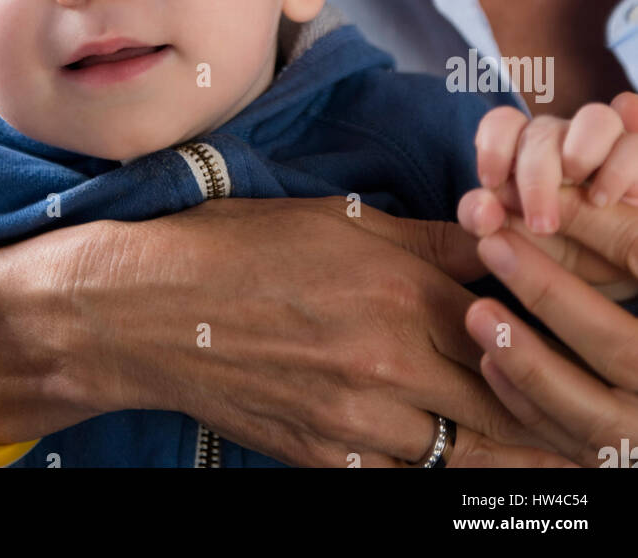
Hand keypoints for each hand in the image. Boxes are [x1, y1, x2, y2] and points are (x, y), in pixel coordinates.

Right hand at [110, 196, 575, 466]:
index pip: (508, 324)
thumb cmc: (241, 247)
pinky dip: (428, 461)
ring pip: (465, 451)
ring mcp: (360, 421)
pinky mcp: (327, 459)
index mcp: (400, 291)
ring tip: (502, 420)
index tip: (543, 328)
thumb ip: (428, 237)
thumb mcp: (339, 219)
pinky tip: (431, 437)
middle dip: (532, 394)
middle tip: (543, 387)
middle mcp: (391, 364)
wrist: (150, 311)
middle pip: (503, 399)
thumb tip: (495, 236)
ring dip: (494, 438)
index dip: (535, 327)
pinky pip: (404, 475)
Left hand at [458, 91, 637, 237]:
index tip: (491, 182)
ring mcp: (611, 147)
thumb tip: (480, 207)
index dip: (494, 143)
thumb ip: (484, 220)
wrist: (625, 276)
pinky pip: (635, 143)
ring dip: (584, 152)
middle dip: (538, 174)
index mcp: (530, 155)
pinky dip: (623, 164)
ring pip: (597, 118)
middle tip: (541, 224)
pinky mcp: (637, 159)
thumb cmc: (563, 252)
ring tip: (590, 199)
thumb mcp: (519, 245)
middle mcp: (569, 142)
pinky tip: (612, 196)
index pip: (505, 123)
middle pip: (545, 129)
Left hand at [463, 185, 637, 466]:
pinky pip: (574, 445)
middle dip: (551, 295)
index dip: (595, 230)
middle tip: (491, 245)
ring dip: (529, 359)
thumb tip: (548, 191)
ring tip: (478, 310)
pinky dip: (529, 405)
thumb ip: (617, 229)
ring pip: (592, 412)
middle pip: (621, 349)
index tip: (534, 199)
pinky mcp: (622, 464)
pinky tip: (489, 361)